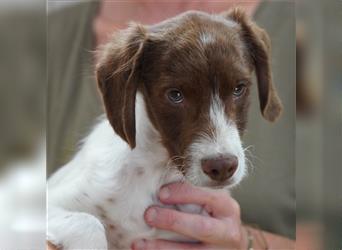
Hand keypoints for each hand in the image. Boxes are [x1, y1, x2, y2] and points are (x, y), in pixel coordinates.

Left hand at [132, 182, 246, 249]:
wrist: (230, 244)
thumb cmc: (214, 216)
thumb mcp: (211, 202)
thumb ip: (194, 193)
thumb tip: (159, 182)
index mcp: (227, 208)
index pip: (206, 197)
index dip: (184, 194)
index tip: (161, 193)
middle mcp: (228, 231)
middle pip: (200, 227)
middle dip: (172, 221)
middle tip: (148, 215)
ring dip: (161, 247)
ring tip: (138, 243)